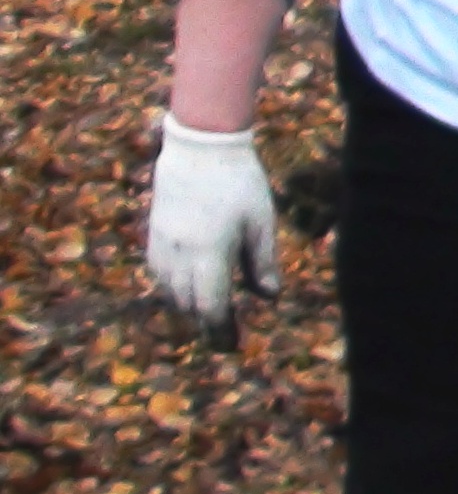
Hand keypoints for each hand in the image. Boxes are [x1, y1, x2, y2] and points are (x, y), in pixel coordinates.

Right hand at [146, 113, 274, 346]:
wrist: (199, 148)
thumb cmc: (239, 183)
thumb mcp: (261, 222)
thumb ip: (262, 262)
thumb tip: (268, 298)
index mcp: (210, 252)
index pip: (211, 305)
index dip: (220, 329)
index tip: (232, 346)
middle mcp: (180, 253)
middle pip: (188, 304)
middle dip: (205, 324)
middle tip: (224, 339)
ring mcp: (162, 244)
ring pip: (170, 291)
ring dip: (187, 308)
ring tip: (208, 319)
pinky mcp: (153, 234)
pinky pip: (159, 274)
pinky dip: (173, 289)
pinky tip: (187, 291)